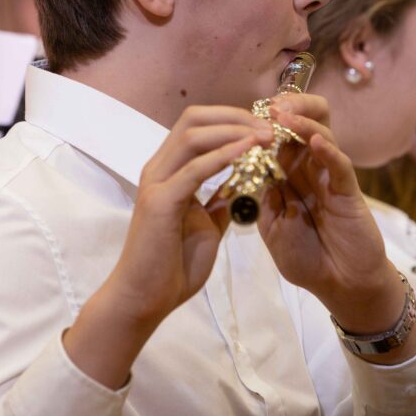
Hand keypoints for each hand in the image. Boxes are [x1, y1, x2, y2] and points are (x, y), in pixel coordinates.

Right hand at [64, 105, 270, 387]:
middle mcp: (159, 169)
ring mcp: (157, 182)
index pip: (198, 126)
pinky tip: (247, 150)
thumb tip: (241, 187)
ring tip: (265, 135)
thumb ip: (219, 204)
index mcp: (169, 171)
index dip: (232, 120)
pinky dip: (222, 155)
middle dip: (235, 116)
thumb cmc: (172, 267)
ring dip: (233, 130)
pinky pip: (194, 169)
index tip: (265, 129)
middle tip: (269, 126)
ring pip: (193, 135)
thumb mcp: (207, 227)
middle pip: (194, 119)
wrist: (145, 298)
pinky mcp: (160, 201)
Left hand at [256, 94, 411, 346]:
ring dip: (303, 122)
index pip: (277, 136)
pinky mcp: (348, 191)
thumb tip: (252, 171)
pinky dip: (328, 150)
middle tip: (269, 105)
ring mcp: (329, 177)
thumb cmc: (306, 257)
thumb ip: (264, 199)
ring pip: (322, 135)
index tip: (242, 114)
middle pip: (304, 123)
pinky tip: (314, 141)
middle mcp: (309, 168)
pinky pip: (339, 164)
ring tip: (283, 115)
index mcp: (289, 175)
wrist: (339, 284)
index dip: (262, 122)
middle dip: (289, 107)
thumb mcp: (273, 227)